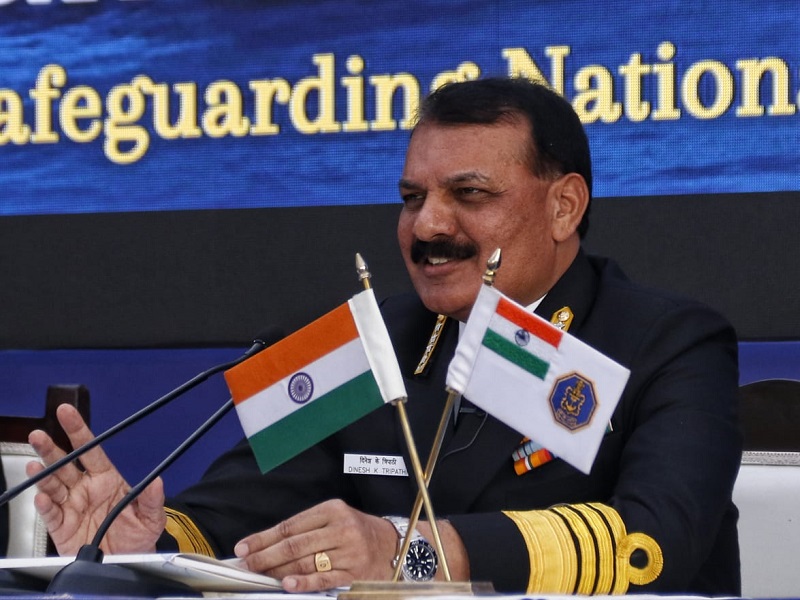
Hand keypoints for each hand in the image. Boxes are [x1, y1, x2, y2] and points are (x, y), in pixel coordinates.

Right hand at [27, 403, 165, 555]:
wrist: (129, 562)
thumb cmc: (138, 536)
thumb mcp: (152, 517)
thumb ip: (152, 499)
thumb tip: (157, 482)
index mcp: (106, 479)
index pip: (91, 450)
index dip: (78, 431)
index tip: (67, 413)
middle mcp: (86, 489)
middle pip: (65, 464)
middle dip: (51, 449)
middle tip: (39, 435)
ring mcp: (72, 507)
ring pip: (53, 486)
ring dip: (43, 475)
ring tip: (35, 464)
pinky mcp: (63, 528)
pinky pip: (52, 515)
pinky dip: (45, 506)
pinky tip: (43, 497)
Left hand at [233, 499, 398, 591]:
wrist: (392, 544)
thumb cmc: (356, 531)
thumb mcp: (334, 518)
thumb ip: (305, 529)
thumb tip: (267, 544)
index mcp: (332, 510)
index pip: (290, 526)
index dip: (264, 538)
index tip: (244, 548)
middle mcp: (340, 528)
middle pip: (295, 545)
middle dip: (266, 556)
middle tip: (247, 564)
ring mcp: (348, 552)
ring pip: (306, 562)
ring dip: (278, 571)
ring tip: (260, 576)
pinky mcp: (354, 573)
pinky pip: (324, 579)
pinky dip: (304, 583)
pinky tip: (288, 585)